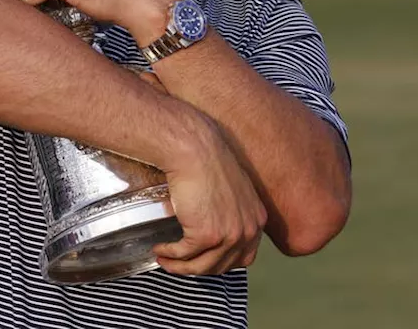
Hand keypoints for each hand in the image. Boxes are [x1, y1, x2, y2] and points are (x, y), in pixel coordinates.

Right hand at [155, 118, 266, 275]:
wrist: (194, 149)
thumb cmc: (208, 161)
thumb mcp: (232, 189)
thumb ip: (230, 211)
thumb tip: (212, 226)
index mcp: (257, 219)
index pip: (244, 256)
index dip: (220, 261)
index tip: (202, 259)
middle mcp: (248, 230)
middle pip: (223, 265)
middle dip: (199, 267)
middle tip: (180, 263)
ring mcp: (229, 235)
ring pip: (202, 266)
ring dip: (180, 267)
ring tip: (165, 260)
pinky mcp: (206, 235)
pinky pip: (184, 255)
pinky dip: (170, 255)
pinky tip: (160, 250)